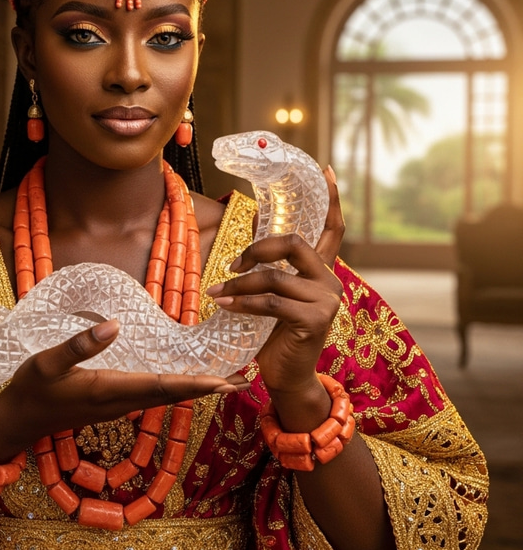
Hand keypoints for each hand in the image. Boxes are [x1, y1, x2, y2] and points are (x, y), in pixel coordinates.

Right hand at [0, 319, 247, 459]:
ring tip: (224, 381)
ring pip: (165, 397)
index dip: (193, 383)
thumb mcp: (46, 362)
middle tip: (242, 379)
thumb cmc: (31, 389)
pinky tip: (184, 382)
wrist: (18, 421)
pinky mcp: (113, 403)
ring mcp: (118, 406)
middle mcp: (120, 402)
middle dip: (207, 388)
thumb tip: (115, 325)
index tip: (223, 381)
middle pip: (172, 395)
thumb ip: (78, 345)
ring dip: (195, 389)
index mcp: (109, 390)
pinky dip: (176, 388)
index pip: (160, 386)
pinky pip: (153, 396)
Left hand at [208, 166, 344, 396]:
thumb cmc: (275, 334)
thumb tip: (248, 226)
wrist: (288, 378)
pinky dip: (242, 302)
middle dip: (258, 247)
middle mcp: (331, 281)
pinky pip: (271, 302)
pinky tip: (223, 303)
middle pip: (294, 244)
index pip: (332, 230)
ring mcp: (327, 301)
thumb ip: (269, 265)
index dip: (330, 200)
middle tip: (233, 262)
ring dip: (239, 283)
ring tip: (216, 291)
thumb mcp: (273, 295)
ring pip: (275, 277)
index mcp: (322, 272)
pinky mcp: (315, 321)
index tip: (325, 171)